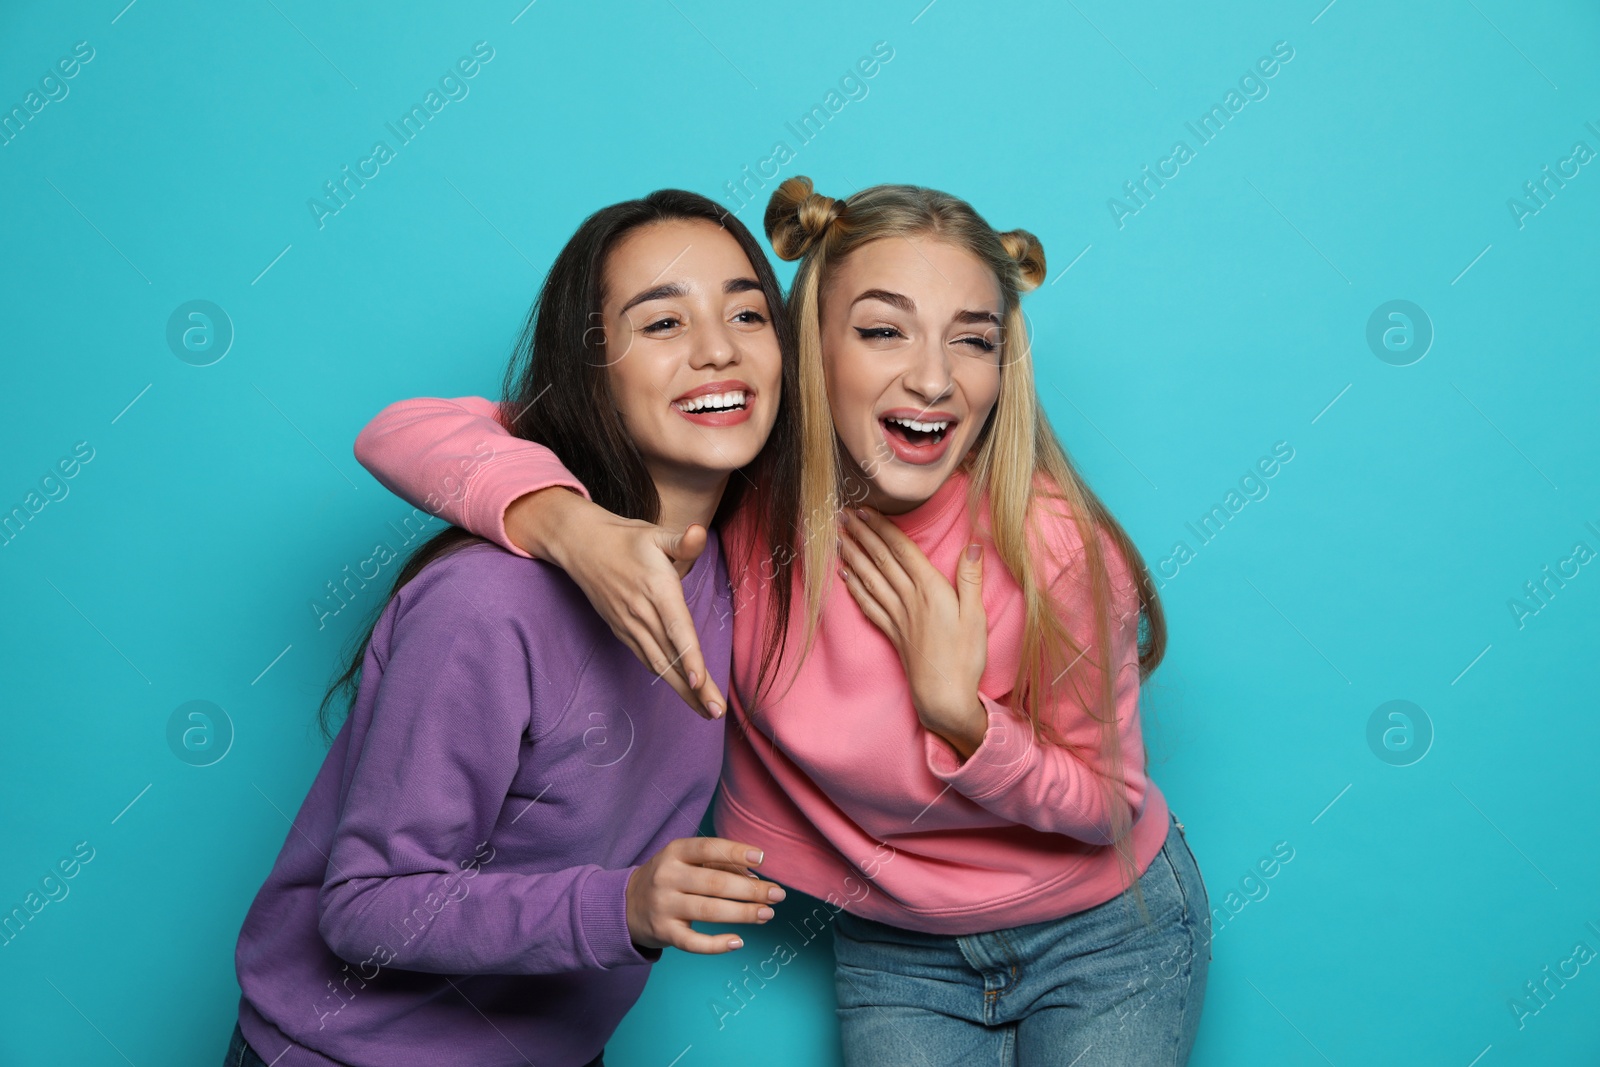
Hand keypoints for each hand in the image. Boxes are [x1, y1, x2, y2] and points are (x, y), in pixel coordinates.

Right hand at [505, 486, 726, 718]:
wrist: (581, 546)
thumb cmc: (626, 538)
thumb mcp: (655, 533)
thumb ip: (681, 540)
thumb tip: (698, 533)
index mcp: (657, 589)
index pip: (676, 628)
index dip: (688, 656)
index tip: (700, 682)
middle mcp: (642, 613)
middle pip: (671, 656)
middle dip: (694, 687)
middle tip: (716, 712)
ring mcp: (630, 625)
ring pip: (659, 664)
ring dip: (682, 690)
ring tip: (705, 710)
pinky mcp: (622, 631)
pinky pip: (646, 658)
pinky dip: (664, 677)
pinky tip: (682, 691)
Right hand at [625, 838, 786, 953]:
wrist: (626, 905)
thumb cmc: (669, 879)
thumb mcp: (685, 862)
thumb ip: (718, 866)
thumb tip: (755, 880)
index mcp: (674, 853)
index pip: (707, 849)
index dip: (735, 852)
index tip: (761, 858)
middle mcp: (667, 878)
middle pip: (714, 883)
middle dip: (750, 890)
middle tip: (777, 894)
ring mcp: (664, 907)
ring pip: (708, 911)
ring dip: (742, 914)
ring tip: (767, 914)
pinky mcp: (664, 933)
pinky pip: (693, 942)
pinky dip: (716, 944)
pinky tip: (738, 941)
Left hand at [837, 508, 987, 758]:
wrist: (943, 698)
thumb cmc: (965, 658)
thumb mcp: (976, 616)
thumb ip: (971, 579)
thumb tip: (974, 544)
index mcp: (931, 591)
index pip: (901, 550)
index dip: (882, 528)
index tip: (865, 510)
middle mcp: (909, 600)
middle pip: (880, 560)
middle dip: (861, 535)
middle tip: (841, 514)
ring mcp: (897, 617)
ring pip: (869, 579)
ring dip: (853, 555)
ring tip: (838, 537)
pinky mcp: (891, 633)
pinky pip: (868, 604)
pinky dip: (854, 587)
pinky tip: (844, 575)